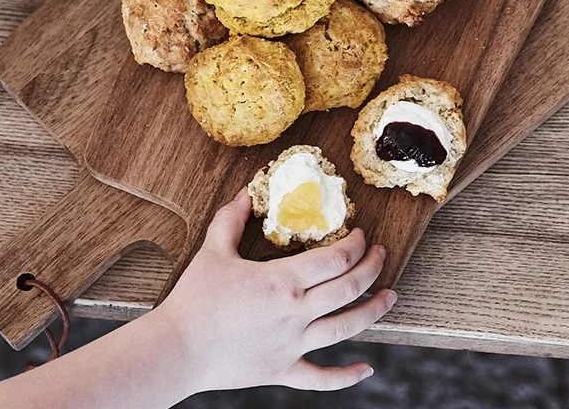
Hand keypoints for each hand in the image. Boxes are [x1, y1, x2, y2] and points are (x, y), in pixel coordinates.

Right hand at [156, 188, 395, 393]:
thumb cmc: (195, 299)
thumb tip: (246, 192)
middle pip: (348, 288)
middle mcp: (296, 313)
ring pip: (345, 328)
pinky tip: (367, 369)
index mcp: (283, 280)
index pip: (335, 258)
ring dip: (373, 311)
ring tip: (390, 298)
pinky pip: (321, 377)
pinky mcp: (282, 370)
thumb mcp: (214, 249)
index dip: (355, 244)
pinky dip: (346, 376)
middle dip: (371, 268)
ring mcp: (292, 345)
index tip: (362, 234)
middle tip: (381, 254)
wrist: (177, 349)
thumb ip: (232, 218)